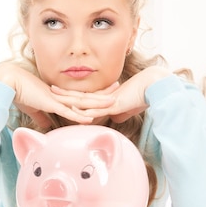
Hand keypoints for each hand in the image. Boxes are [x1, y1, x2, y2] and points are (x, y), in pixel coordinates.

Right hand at [0, 62, 116, 126]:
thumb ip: (42, 117)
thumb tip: (47, 126)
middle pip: (86, 96)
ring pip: (81, 102)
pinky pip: (68, 111)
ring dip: (97, 103)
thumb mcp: (34, 108)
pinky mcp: (50, 103)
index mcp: (58, 96)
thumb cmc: (20, 94)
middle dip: (102, 94)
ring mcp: (57, 99)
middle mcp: (61, 96)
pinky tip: (90, 117)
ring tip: (112, 102)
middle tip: (118, 91)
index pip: (80, 96)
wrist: (9, 84)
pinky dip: (79, 115)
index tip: (106, 93)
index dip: (94, 95)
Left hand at [51, 66, 172, 123]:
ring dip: (69, 99)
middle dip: (65, 93)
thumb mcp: (130, 107)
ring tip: (55, 95)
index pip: (87, 97)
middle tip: (50, 89)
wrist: (154, 86)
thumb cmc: (144, 96)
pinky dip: (84, 110)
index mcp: (106, 97)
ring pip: (84, 100)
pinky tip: (74, 110)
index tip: (63, 94)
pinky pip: (96, 108)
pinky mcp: (114, 104)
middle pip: (80, 95)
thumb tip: (116, 119)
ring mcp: (108, 100)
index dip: (74, 96)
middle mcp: (104, 97)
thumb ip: (121, 113)